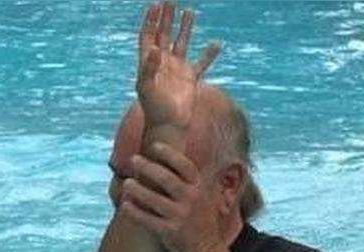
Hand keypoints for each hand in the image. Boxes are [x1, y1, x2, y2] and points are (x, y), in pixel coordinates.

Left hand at [118, 141, 222, 251]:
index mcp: (199, 187)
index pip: (184, 166)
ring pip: (155, 200)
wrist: (205, 247)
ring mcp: (181, 216)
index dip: (169, 154)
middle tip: (133, 160)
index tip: (153, 145)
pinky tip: (124, 205)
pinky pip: (148, 220)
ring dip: (138, 190)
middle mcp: (192, 200)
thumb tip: (179, 154)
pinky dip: (135, 212)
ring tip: (126, 182)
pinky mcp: (170, 232)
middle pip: (167, 179)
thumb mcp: (203, 195)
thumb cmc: (198, 217)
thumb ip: (190, 179)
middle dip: (149, 168)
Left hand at [136, 3, 219, 130]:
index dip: (151, 21)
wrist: (168, 126)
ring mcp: (177, 70)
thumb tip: (155, 48)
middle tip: (170, 1)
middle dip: (166, 18)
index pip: (149, 36)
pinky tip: (216, 43)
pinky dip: (209, 54)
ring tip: (189, 10)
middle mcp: (162, 64)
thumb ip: (150, 68)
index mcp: (149, 63)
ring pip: (181, 43)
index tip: (155, 4)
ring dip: (185, 27)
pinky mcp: (190, 79)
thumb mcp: (147, 88)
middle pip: (163, 35)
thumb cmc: (154, 109)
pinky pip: (201, 63)